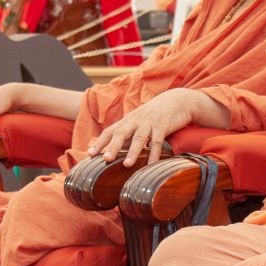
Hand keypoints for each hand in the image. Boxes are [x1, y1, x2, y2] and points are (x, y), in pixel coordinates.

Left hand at [83, 88, 206, 166]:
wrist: (176, 100)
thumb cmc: (153, 115)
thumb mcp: (138, 122)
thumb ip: (127, 135)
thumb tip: (114, 152)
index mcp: (127, 121)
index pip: (110, 131)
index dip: (100, 142)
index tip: (90, 155)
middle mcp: (136, 121)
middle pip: (121, 133)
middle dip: (113, 146)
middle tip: (106, 159)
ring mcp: (149, 123)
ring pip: (139, 137)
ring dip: (133, 151)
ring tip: (127, 165)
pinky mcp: (163, 125)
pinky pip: (158, 141)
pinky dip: (155, 153)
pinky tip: (152, 164)